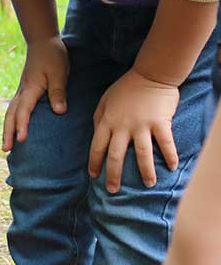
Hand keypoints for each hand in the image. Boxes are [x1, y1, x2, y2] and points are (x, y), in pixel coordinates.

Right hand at [3, 35, 67, 150]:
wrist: (42, 41)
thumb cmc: (52, 56)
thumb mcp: (59, 73)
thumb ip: (58, 92)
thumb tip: (58, 111)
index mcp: (31, 88)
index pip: (24, 110)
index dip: (22, 125)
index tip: (21, 140)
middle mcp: (23, 91)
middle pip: (11, 114)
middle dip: (8, 132)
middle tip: (6, 149)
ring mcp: (22, 91)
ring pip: (11, 112)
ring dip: (7, 128)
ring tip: (6, 143)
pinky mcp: (25, 90)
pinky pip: (15, 108)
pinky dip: (12, 120)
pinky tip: (14, 126)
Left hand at [89, 69, 178, 191]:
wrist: (150, 74)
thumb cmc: (125, 88)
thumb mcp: (104, 101)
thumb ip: (99, 119)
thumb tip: (96, 135)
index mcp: (107, 121)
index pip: (97, 146)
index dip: (94, 162)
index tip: (94, 175)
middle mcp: (122, 126)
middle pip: (116, 155)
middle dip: (113, 175)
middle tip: (113, 190)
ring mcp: (142, 125)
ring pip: (141, 154)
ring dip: (145, 171)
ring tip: (148, 184)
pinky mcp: (160, 122)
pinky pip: (165, 143)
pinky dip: (170, 156)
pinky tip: (172, 167)